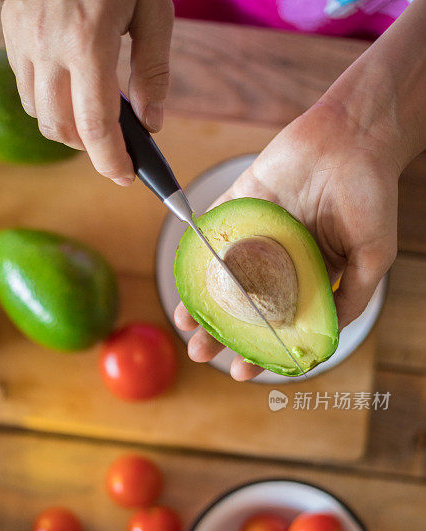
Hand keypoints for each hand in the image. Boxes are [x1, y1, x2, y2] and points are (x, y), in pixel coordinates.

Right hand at [1, 0, 173, 184]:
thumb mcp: (153, 10)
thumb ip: (154, 70)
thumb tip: (152, 122)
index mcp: (87, 42)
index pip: (96, 127)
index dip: (112, 162)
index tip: (126, 177)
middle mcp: (46, 45)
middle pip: (61, 129)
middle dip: (90, 149)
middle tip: (115, 147)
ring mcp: (21, 36)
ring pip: (37, 112)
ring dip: (66, 126)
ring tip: (92, 116)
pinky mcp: (9, 26)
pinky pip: (24, 83)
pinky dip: (47, 99)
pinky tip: (69, 86)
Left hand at [175, 97, 398, 380]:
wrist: (356, 134)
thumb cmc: (370, 194)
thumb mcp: (372, 256)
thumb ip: (349, 298)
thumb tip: (323, 337)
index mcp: (309, 276)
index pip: (277, 322)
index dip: (259, 349)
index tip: (242, 370)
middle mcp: (279, 259)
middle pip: (242, 305)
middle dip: (220, 331)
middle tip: (199, 352)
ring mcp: (257, 233)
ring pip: (221, 276)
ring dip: (201, 301)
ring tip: (185, 324)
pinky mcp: (240, 204)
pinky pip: (212, 233)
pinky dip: (196, 256)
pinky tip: (185, 279)